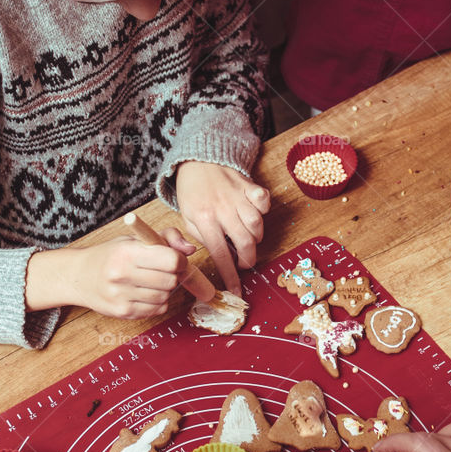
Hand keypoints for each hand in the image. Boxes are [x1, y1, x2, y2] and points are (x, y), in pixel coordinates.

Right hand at [25, 230, 193, 318]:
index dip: (179, 260)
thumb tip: (190, 250)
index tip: (174, 259)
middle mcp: (122, 274)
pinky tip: (142, 293)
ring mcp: (121, 296)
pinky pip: (157, 309)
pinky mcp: (123, 312)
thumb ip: (166, 238)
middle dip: (172, 275)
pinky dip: (156, 302)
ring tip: (149, 281)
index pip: (171, 260)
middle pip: (170, 281)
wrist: (78, 276)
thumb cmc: (111, 255)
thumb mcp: (134, 239)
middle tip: (162, 271)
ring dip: (164, 290)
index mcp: (127, 252)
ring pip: (165, 297)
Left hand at [175, 162, 269, 294]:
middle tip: (242, 261)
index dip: (231, 275)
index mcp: (204, 219)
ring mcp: (237, 196)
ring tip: (245, 237)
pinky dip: (263, 210)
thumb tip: (221, 256)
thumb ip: (200, 238)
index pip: (220, 254)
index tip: (236, 291)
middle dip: (247, 259)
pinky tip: (255, 212)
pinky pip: (264, 201)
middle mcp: (222, 208)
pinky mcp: (248, 185)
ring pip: (257, 224)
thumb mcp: (186, 218)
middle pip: (245, 242)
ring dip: (254, 237)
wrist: (198, 160)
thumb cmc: (192, 193)